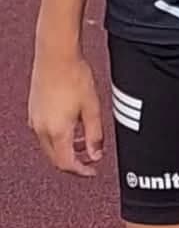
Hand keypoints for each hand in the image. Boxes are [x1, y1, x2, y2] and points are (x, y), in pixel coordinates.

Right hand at [29, 51, 103, 176]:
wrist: (56, 55)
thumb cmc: (75, 77)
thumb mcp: (93, 109)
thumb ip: (95, 135)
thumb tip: (96, 154)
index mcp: (57, 131)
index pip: (66, 163)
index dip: (81, 171)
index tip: (92, 172)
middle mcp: (41, 128)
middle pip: (55, 158)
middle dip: (73, 163)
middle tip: (89, 160)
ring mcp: (34, 119)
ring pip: (49, 146)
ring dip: (66, 150)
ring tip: (83, 143)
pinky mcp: (33, 110)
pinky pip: (44, 133)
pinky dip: (58, 137)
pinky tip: (71, 127)